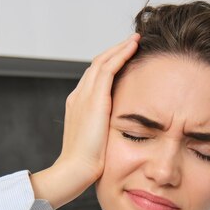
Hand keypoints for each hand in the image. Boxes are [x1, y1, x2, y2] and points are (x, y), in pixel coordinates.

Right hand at [31, 34, 139, 208]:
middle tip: (132, 42)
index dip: (109, 65)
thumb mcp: (96, 142)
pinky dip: (121, 54)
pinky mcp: (95, 99)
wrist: (75, 170)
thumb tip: (118, 132)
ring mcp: (84, 96)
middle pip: (96, 65)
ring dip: (120, 48)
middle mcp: (78, 96)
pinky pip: (109, 68)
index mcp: (77, 105)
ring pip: (103, 61)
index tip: (124, 59)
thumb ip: (104, 131)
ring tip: (135, 40)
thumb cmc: (86, 164)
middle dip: (114, 52)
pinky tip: (133, 47)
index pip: (93, 78)